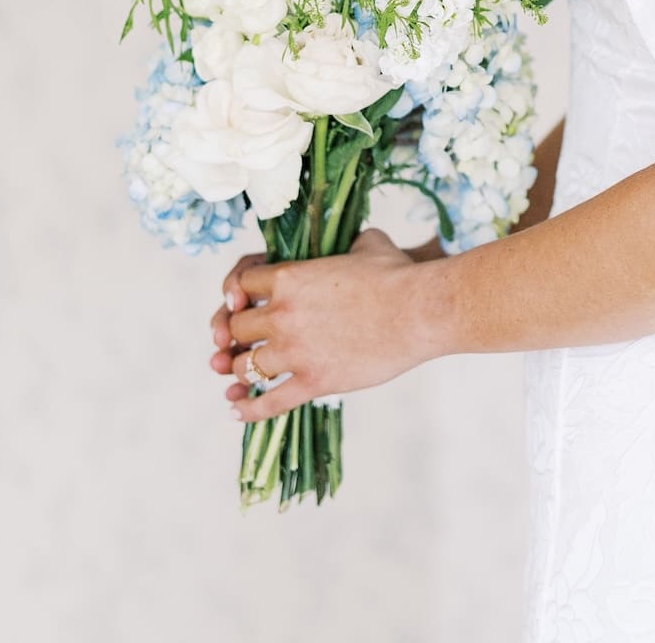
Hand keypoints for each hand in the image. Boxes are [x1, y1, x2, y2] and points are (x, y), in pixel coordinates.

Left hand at [207, 227, 425, 421]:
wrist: (419, 310)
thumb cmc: (398, 274)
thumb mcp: (367, 243)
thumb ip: (347, 245)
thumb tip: (353, 246)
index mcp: (290, 276)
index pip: (241, 284)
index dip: (238, 293)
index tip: (243, 303)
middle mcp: (283, 314)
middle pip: (235, 329)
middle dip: (236, 336)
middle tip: (240, 343)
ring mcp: (295, 351)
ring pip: (243, 367)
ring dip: (240, 370)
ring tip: (242, 375)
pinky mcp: (313, 382)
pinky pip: (267, 403)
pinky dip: (247, 410)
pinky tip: (236, 410)